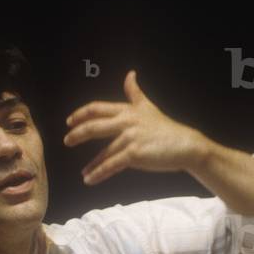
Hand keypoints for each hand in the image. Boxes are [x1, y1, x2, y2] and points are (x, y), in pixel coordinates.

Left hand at [63, 70, 208, 184]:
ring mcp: (130, 138)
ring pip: (103, 151)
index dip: (81, 114)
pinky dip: (99, 173)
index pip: (97, 108)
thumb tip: (130, 74)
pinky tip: (90, 179)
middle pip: (94, 125)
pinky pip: (111, 165)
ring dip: (92, 164)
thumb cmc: (166, 129)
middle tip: (67, 140)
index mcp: (127, 110)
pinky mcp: (134, 154)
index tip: (69, 121)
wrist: (186, 145)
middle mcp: (126, 122)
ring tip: (84, 173)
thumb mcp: (148, 107)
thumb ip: (134, 92)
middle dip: (77, 133)